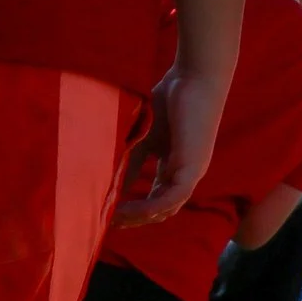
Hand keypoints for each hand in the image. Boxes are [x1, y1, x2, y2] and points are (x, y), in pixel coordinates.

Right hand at [113, 64, 228, 225]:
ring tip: (112, 218)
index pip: (155, 200)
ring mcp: (191, 173)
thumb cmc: (171, 101)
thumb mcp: (145, 137)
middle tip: (106, 222)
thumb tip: (111, 183)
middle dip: (133, 219)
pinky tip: (127, 210)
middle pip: (160, 210)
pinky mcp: (193, 168)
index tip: (106, 214)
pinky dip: (150, 207)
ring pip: (165, 208)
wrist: (194, 78)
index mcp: (176, 168)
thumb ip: (133, 159)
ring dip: (138, 217)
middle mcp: (185, 174)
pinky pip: (172, 197)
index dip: (132, 211)